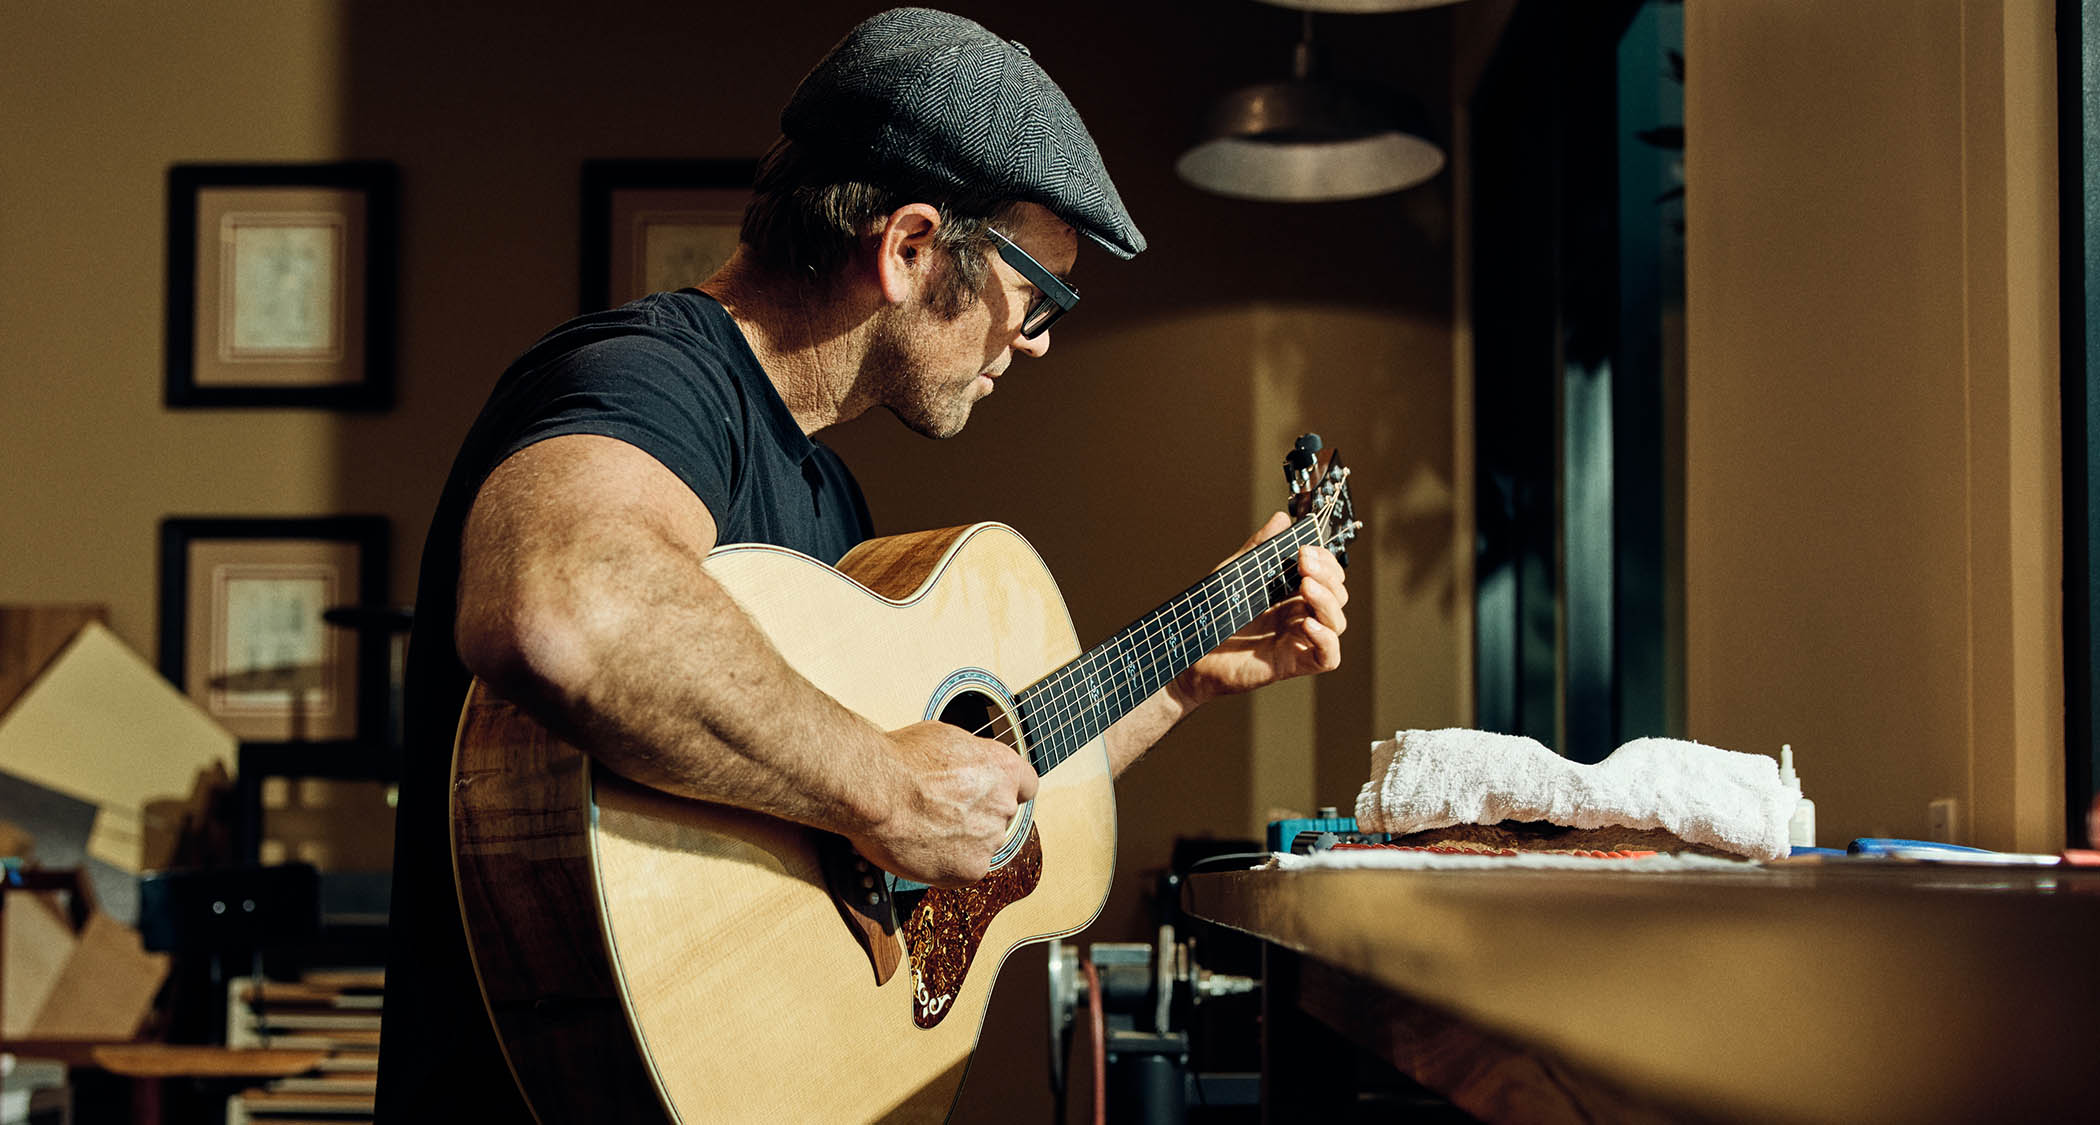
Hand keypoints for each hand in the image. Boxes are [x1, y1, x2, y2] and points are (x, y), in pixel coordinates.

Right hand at [849, 721, 1039, 887]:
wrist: (876, 790)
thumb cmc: (901, 759)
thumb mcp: (945, 738)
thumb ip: (969, 759)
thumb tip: (965, 766)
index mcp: (1004, 769)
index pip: (1026, 786)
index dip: (1005, 791)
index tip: (990, 796)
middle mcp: (1004, 805)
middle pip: (998, 818)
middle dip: (975, 817)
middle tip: (940, 813)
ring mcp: (989, 840)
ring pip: (980, 846)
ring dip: (959, 842)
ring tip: (923, 829)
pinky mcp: (970, 870)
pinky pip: (963, 871)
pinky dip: (945, 865)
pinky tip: (922, 849)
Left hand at [1174, 511, 1348, 704]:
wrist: (1188, 652)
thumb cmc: (1210, 616)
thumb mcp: (1235, 573)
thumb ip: (1259, 548)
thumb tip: (1282, 519)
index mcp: (1290, 593)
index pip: (1327, 575)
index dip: (1325, 561)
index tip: (1305, 549)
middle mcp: (1299, 615)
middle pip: (1337, 595)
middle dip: (1327, 574)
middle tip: (1303, 562)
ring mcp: (1298, 640)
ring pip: (1336, 622)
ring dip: (1327, 601)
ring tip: (1305, 586)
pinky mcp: (1294, 664)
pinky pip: (1329, 657)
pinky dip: (1325, 639)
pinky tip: (1306, 623)